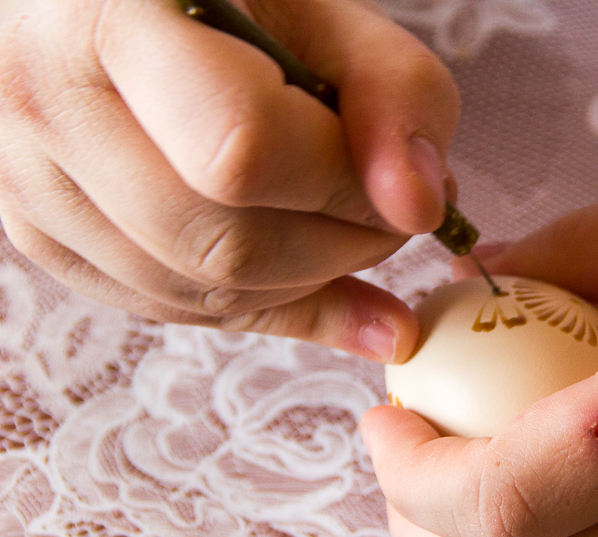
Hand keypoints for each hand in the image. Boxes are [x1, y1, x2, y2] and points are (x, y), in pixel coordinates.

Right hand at [0, 0, 458, 361]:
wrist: (115, 14)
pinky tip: (316, 277)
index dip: (347, 188)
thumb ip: (396, 94)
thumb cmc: (225, 1)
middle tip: (387, 216)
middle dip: (342, 248)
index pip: (243, 153)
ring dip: (310, 283)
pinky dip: (265, 303)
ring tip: (347, 228)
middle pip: (223, 245)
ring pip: (200, 294)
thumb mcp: (324, 17)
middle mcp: (46, 106)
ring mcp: (29, 184)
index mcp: (105, 18)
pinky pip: (174, 310)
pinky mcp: (44, 238)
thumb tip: (422, 207)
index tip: (406, 187)